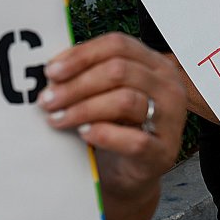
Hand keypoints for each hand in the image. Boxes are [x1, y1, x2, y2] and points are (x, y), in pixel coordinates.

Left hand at [41, 33, 186, 205]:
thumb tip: (53, 68)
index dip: (81, 55)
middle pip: (119, 71)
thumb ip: (86, 76)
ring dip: (83, 108)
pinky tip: (84, 134)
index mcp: (154, 65)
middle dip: (76, 85)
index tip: (51, 71)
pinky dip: (104, 134)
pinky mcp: (164, 152)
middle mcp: (168, 87)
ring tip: (57, 118)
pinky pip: (134, 140)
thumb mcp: (103, 94)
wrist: (128, 175)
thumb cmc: (114, 128)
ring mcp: (171, 120)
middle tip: (47, 100)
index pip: (118, 45)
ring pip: (125, 101)